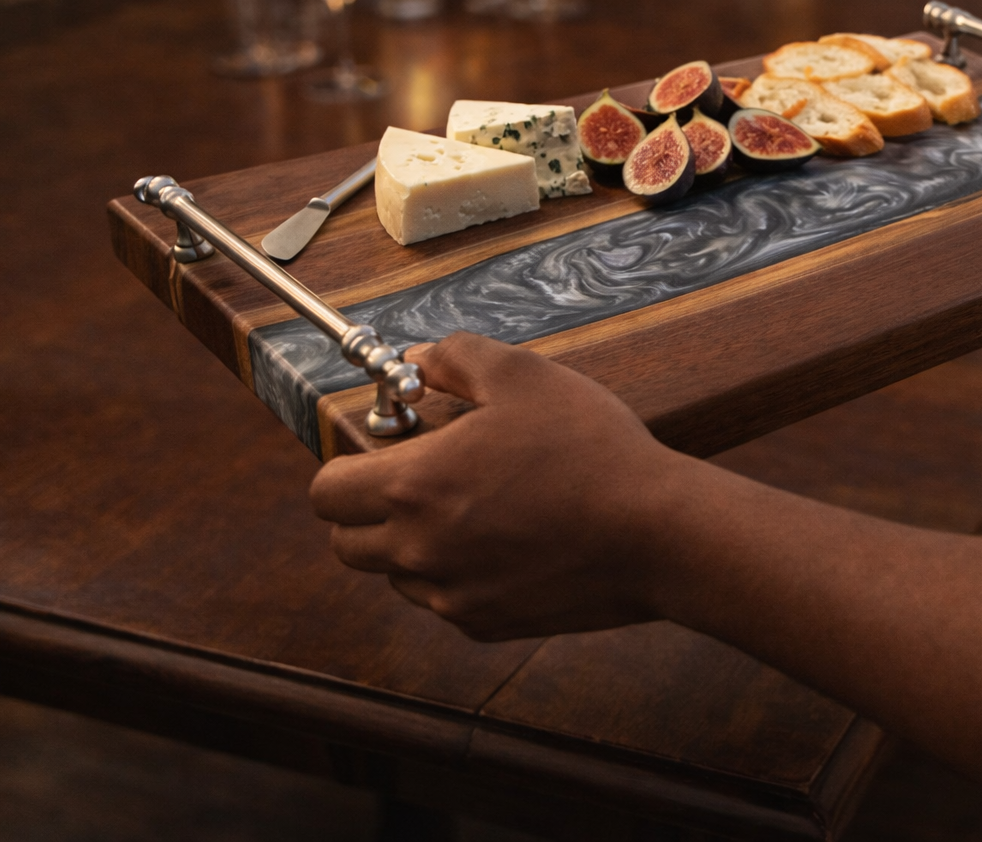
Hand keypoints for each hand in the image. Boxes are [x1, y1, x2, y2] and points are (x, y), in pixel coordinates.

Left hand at [309, 332, 690, 639]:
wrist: (656, 533)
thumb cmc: (592, 449)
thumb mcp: (524, 374)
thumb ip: (455, 357)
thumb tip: (418, 362)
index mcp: (412, 487)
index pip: (325, 492)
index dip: (345, 465)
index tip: (383, 451)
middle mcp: (418, 551)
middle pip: (345, 543)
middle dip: (367, 510)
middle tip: (419, 479)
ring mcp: (451, 595)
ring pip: (395, 576)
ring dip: (412, 545)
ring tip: (473, 508)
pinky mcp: (486, 624)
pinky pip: (445, 600)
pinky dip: (458, 574)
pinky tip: (509, 540)